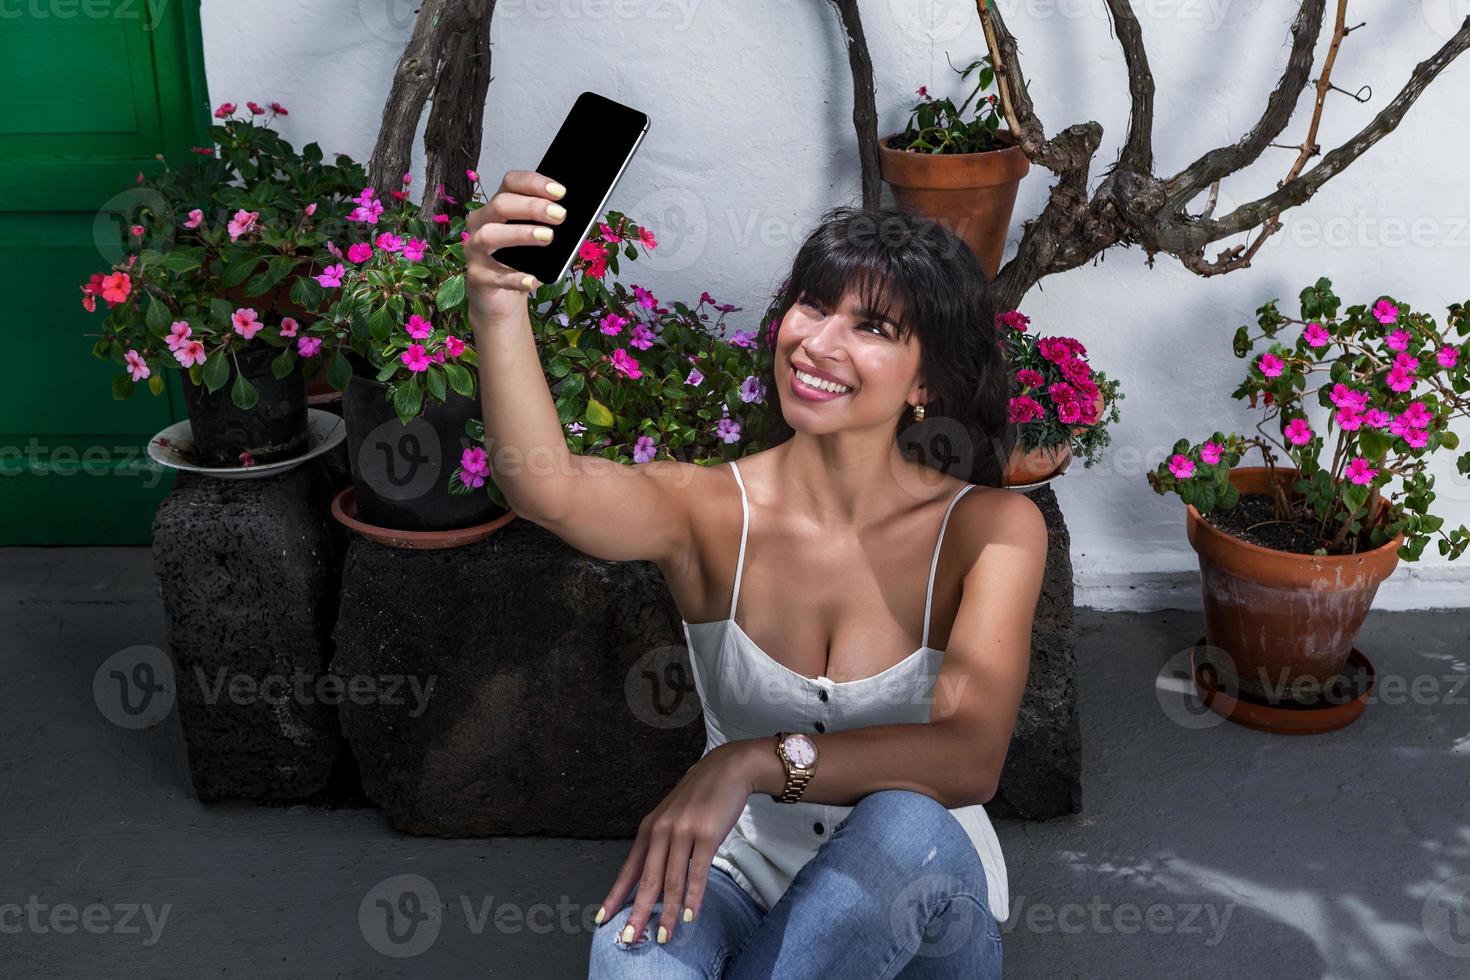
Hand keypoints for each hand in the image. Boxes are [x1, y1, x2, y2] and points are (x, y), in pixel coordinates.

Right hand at [463, 169, 567, 325]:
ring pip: (490, 234)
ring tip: (548, 237)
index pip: (511, 183)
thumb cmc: (519, 264)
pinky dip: (514, 278)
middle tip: (560, 216)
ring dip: (520, 233)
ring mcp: (475, 251)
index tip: (560, 192)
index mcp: (497, 208)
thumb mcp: (535, 240)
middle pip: (500, 204)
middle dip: (532, 206)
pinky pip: (494, 277)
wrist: (499, 301)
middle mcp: (481, 224)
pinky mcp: (477, 278)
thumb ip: (546, 226)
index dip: (534, 183)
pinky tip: (532, 280)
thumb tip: (575, 221)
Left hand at [596, 741, 757, 946]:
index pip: (629, 869)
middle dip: (637, 913)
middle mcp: (661, 831)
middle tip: (630, 939)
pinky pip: (698, 872)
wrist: (727, 769)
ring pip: (671, 881)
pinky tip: (691, 914)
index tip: (603, 919)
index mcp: (649, 829)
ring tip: (665, 936)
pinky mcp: (706, 834)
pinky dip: (693, 897)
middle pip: (646, 880)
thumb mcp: (672, 817)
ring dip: (668, 913)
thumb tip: (654, 879)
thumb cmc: (699, 797)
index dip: (615, 897)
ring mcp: (683, 832)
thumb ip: (662, 845)